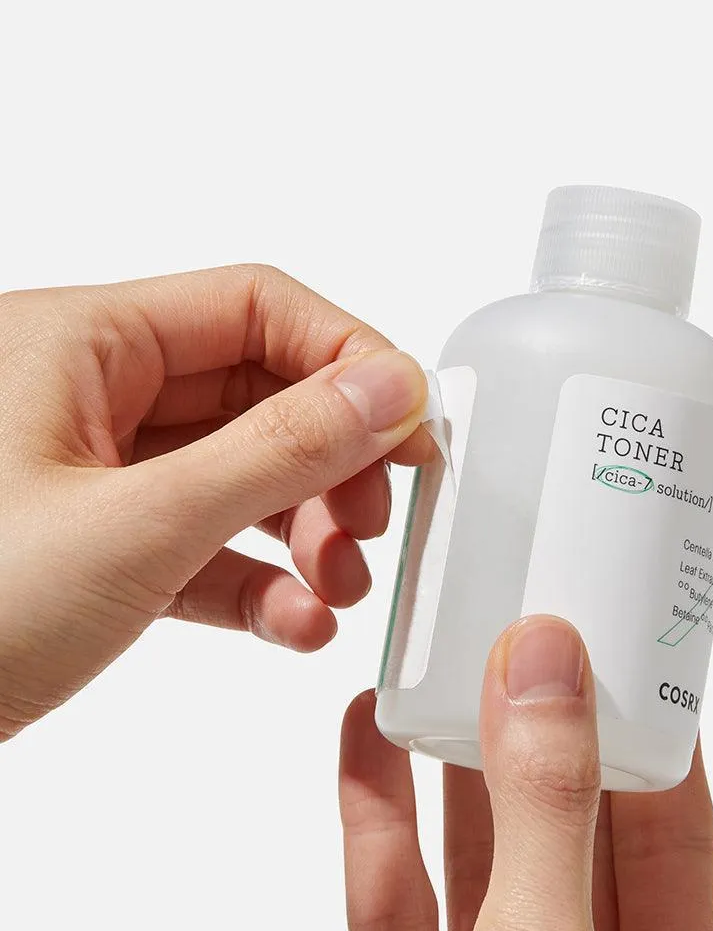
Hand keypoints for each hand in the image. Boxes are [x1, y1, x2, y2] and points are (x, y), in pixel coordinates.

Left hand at [0, 264, 429, 739]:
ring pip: (236, 473)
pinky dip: (255, 581)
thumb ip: (279, 450)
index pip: (256, 306)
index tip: (412, 426)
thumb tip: (388, 388)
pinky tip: (292, 625)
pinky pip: (200, 543)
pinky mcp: (97, 548)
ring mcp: (93, 476)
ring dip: (303, 529)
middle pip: (257, 392)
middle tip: (374, 524)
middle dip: (330, 463)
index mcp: (82, 342)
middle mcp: (88, 394)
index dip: (348, 357)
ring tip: (339, 589)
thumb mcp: (138, 525)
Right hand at [339, 616, 712, 930]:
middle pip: (565, 826)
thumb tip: (544, 661)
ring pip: (477, 856)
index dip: (644, 729)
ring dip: (452, 756)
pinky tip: (368, 734)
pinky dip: (376, 815)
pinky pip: (391, 901)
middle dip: (539, 725)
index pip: (673, 833)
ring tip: (446, 660)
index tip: (614, 638)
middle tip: (521, 630)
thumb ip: (545, 810)